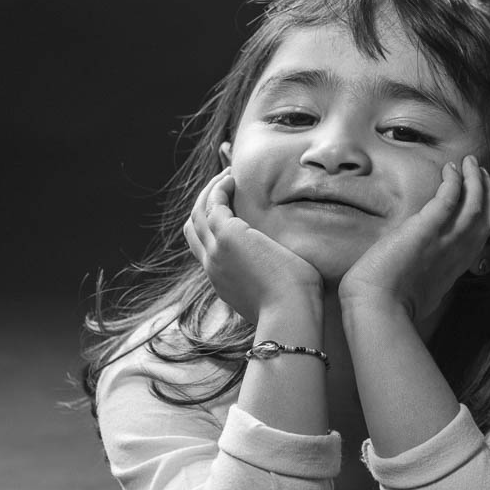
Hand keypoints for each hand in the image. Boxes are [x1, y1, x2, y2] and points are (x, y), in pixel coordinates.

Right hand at [182, 169, 321, 322]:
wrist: (289, 313)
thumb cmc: (295, 306)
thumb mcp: (274, 291)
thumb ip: (270, 280)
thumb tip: (286, 272)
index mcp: (223, 280)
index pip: (204, 249)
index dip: (210, 226)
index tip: (227, 209)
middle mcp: (212, 266)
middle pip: (193, 228)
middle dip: (204, 204)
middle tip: (223, 186)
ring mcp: (216, 251)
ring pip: (199, 213)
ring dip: (210, 191)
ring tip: (228, 176)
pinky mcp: (227, 236)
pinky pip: (212, 204)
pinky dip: (218, 189)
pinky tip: (232, 179)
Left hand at [338, 156, 489, 320]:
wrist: (378, 308)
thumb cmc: (391, 305)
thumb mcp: (424, 293)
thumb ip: (431, 278)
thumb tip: (427, 276)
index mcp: (459, 266)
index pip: (483, 231)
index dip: (487, 209)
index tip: (482, 192)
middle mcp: (459, 251)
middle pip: (487, 215)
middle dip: (488, 191)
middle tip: (480, 171)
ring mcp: (446, 240)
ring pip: (475, 203)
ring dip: (475, 180)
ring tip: (470, 162)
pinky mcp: (426, 228)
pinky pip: (449, 198)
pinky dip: (454, 181)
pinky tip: (451, 169)